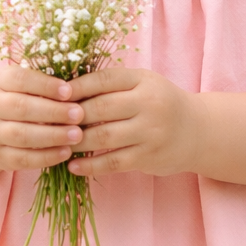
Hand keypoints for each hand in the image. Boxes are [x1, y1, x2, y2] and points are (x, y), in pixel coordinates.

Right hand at [0, 66, 84, 170]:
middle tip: (79, 114)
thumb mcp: (19, 85)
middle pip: (21, 108)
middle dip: (53, 112)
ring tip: (76, 135)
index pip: (20, 80)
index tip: (69, 91)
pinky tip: (65, 152)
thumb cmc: (13, 101)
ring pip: (22, 135)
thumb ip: (41, 83)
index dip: (45, 85)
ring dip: (52, 136)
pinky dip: (46, 157)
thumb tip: (74, 88)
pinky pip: (22, 159)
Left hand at [65, 67, 200, 176]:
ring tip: (57, 144)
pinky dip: (90, 165)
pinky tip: (73, 166)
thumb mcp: (142, 85)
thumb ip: (112, 85)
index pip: (104, 79)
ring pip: (103, 137)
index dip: (76, 87)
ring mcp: (150, 132)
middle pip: (100, 108)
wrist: (197, 131)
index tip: (54, 95)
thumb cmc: (160, 104)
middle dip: (71, 116)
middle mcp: (149, 104)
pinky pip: (113, 162)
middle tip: (48, 122)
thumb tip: (65, 90)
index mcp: (143, 80)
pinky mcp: (148, 156)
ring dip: (76, 142)